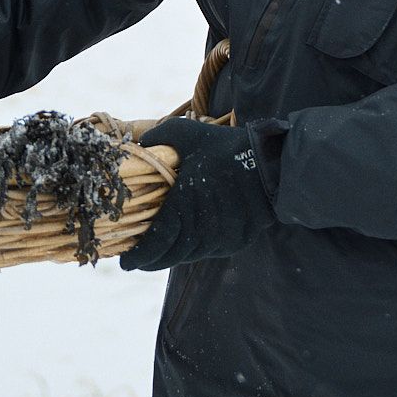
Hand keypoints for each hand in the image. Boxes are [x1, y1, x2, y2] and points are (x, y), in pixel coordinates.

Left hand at [118, 117, 275, 271]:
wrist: (271, 165)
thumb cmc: (226, 150)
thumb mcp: (189, 134)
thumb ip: (161, 136)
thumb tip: (141, 143)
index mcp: (182, 210)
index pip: (154, 245)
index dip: (137, 257)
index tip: (125, 263)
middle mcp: (199, 232)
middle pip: (168, 257)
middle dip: (150, 261)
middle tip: (139, 258)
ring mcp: (219, 240)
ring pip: (188, 256)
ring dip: (173, 254)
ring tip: (163, 248)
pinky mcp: (235, 242)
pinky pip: (209, 251)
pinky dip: (196, 248)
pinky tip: (191, 238)